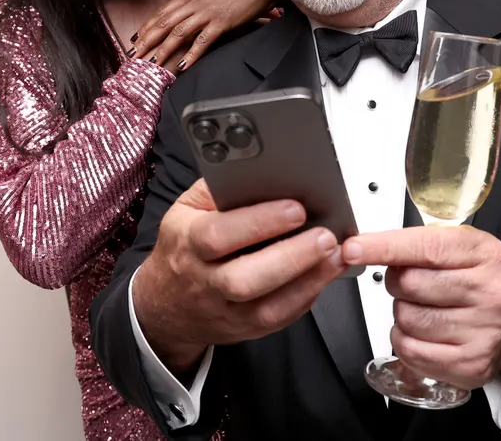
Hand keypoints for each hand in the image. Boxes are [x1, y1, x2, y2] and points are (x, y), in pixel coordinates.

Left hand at [130, 0, 282, 71]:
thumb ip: (193, 4)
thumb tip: (180, 18)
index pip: (162, 13)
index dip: (146, 27)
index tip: (134, 41)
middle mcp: (194, 3)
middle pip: (164, 24)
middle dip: (146, 41)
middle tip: (133, 56)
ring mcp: (207, 13)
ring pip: (178, 33)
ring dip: (163, 50)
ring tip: (152, 63)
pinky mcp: (221, 23)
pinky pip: (202, 41)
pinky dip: (191, 55)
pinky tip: (182, 66)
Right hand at [132, 180, 344, 373]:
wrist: (166, 304)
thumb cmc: (182, 249)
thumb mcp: (186, 210)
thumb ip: (217, 190)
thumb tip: (256, 171)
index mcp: (188, 243)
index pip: (219, 235)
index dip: (259, 222)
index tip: (295, 208)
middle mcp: (204, 281)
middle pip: (245, 278)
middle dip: (291, 257)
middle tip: (325, 236)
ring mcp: (225, 311)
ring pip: (267, 307)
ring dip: (308, 281)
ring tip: (335, 255)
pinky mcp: (244, 329)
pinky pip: (279, 320)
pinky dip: (306, 298)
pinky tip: (324, 275)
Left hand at [343, 225, 500, 389]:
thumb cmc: (468, 285)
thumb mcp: (453, 251)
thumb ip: (413, 244)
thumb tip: (361, 247)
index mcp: (483, 253)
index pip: (424, 246)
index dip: (384, 247)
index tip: (353, 248)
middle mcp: (488, 290)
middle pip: (409, 283)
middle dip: (397, 284)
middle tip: (414, 287)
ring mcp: (483, 329)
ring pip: (406, 318)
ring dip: (403, 315)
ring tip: (425, 311)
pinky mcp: (470, 362)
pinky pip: (411, 350)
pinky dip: (406, 342)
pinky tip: (425, 335)